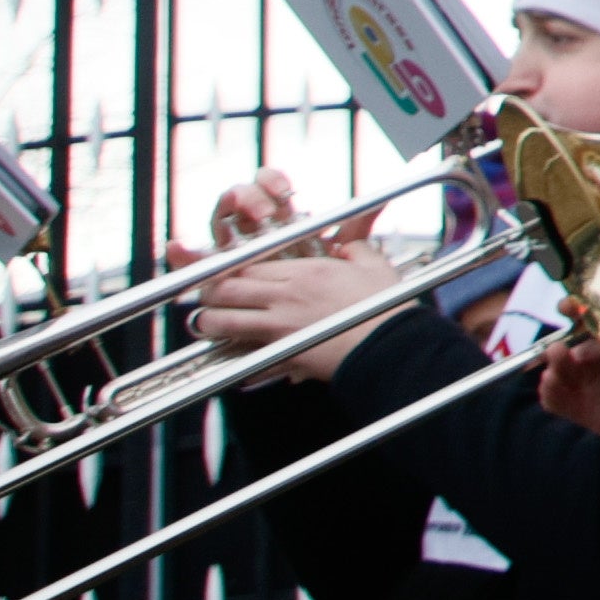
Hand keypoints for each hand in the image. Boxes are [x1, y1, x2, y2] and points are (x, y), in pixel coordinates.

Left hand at [190, 173, 389, 384]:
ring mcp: (280, 325)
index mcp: (306, 271)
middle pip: (226, 289)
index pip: (248, 263)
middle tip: (209, 298)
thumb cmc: (387, 306)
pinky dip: (231, 353)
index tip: (226, 272)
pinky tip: (230, 353)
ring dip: (209, 323)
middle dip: (209, 294)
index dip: (229, 267)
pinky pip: (242, 353)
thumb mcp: (375, 266)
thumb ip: (356, 249)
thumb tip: (347, 245)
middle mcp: (286, 295)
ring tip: (209, 324)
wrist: (390, 346)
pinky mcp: (283, 353)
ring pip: (223, 321)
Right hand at [531, 307, 599, 475]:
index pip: (585, 315)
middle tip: (563, 342)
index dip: (575, 308)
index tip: (572, 305)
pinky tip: (552, 385)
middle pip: (565, 342)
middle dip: (560, 339)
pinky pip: (556, 399)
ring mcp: (586, 381)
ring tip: (559, 358)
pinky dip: (550, 392)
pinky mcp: (583, 408)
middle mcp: (594, 354)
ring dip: (553, 364)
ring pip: (557, 370)